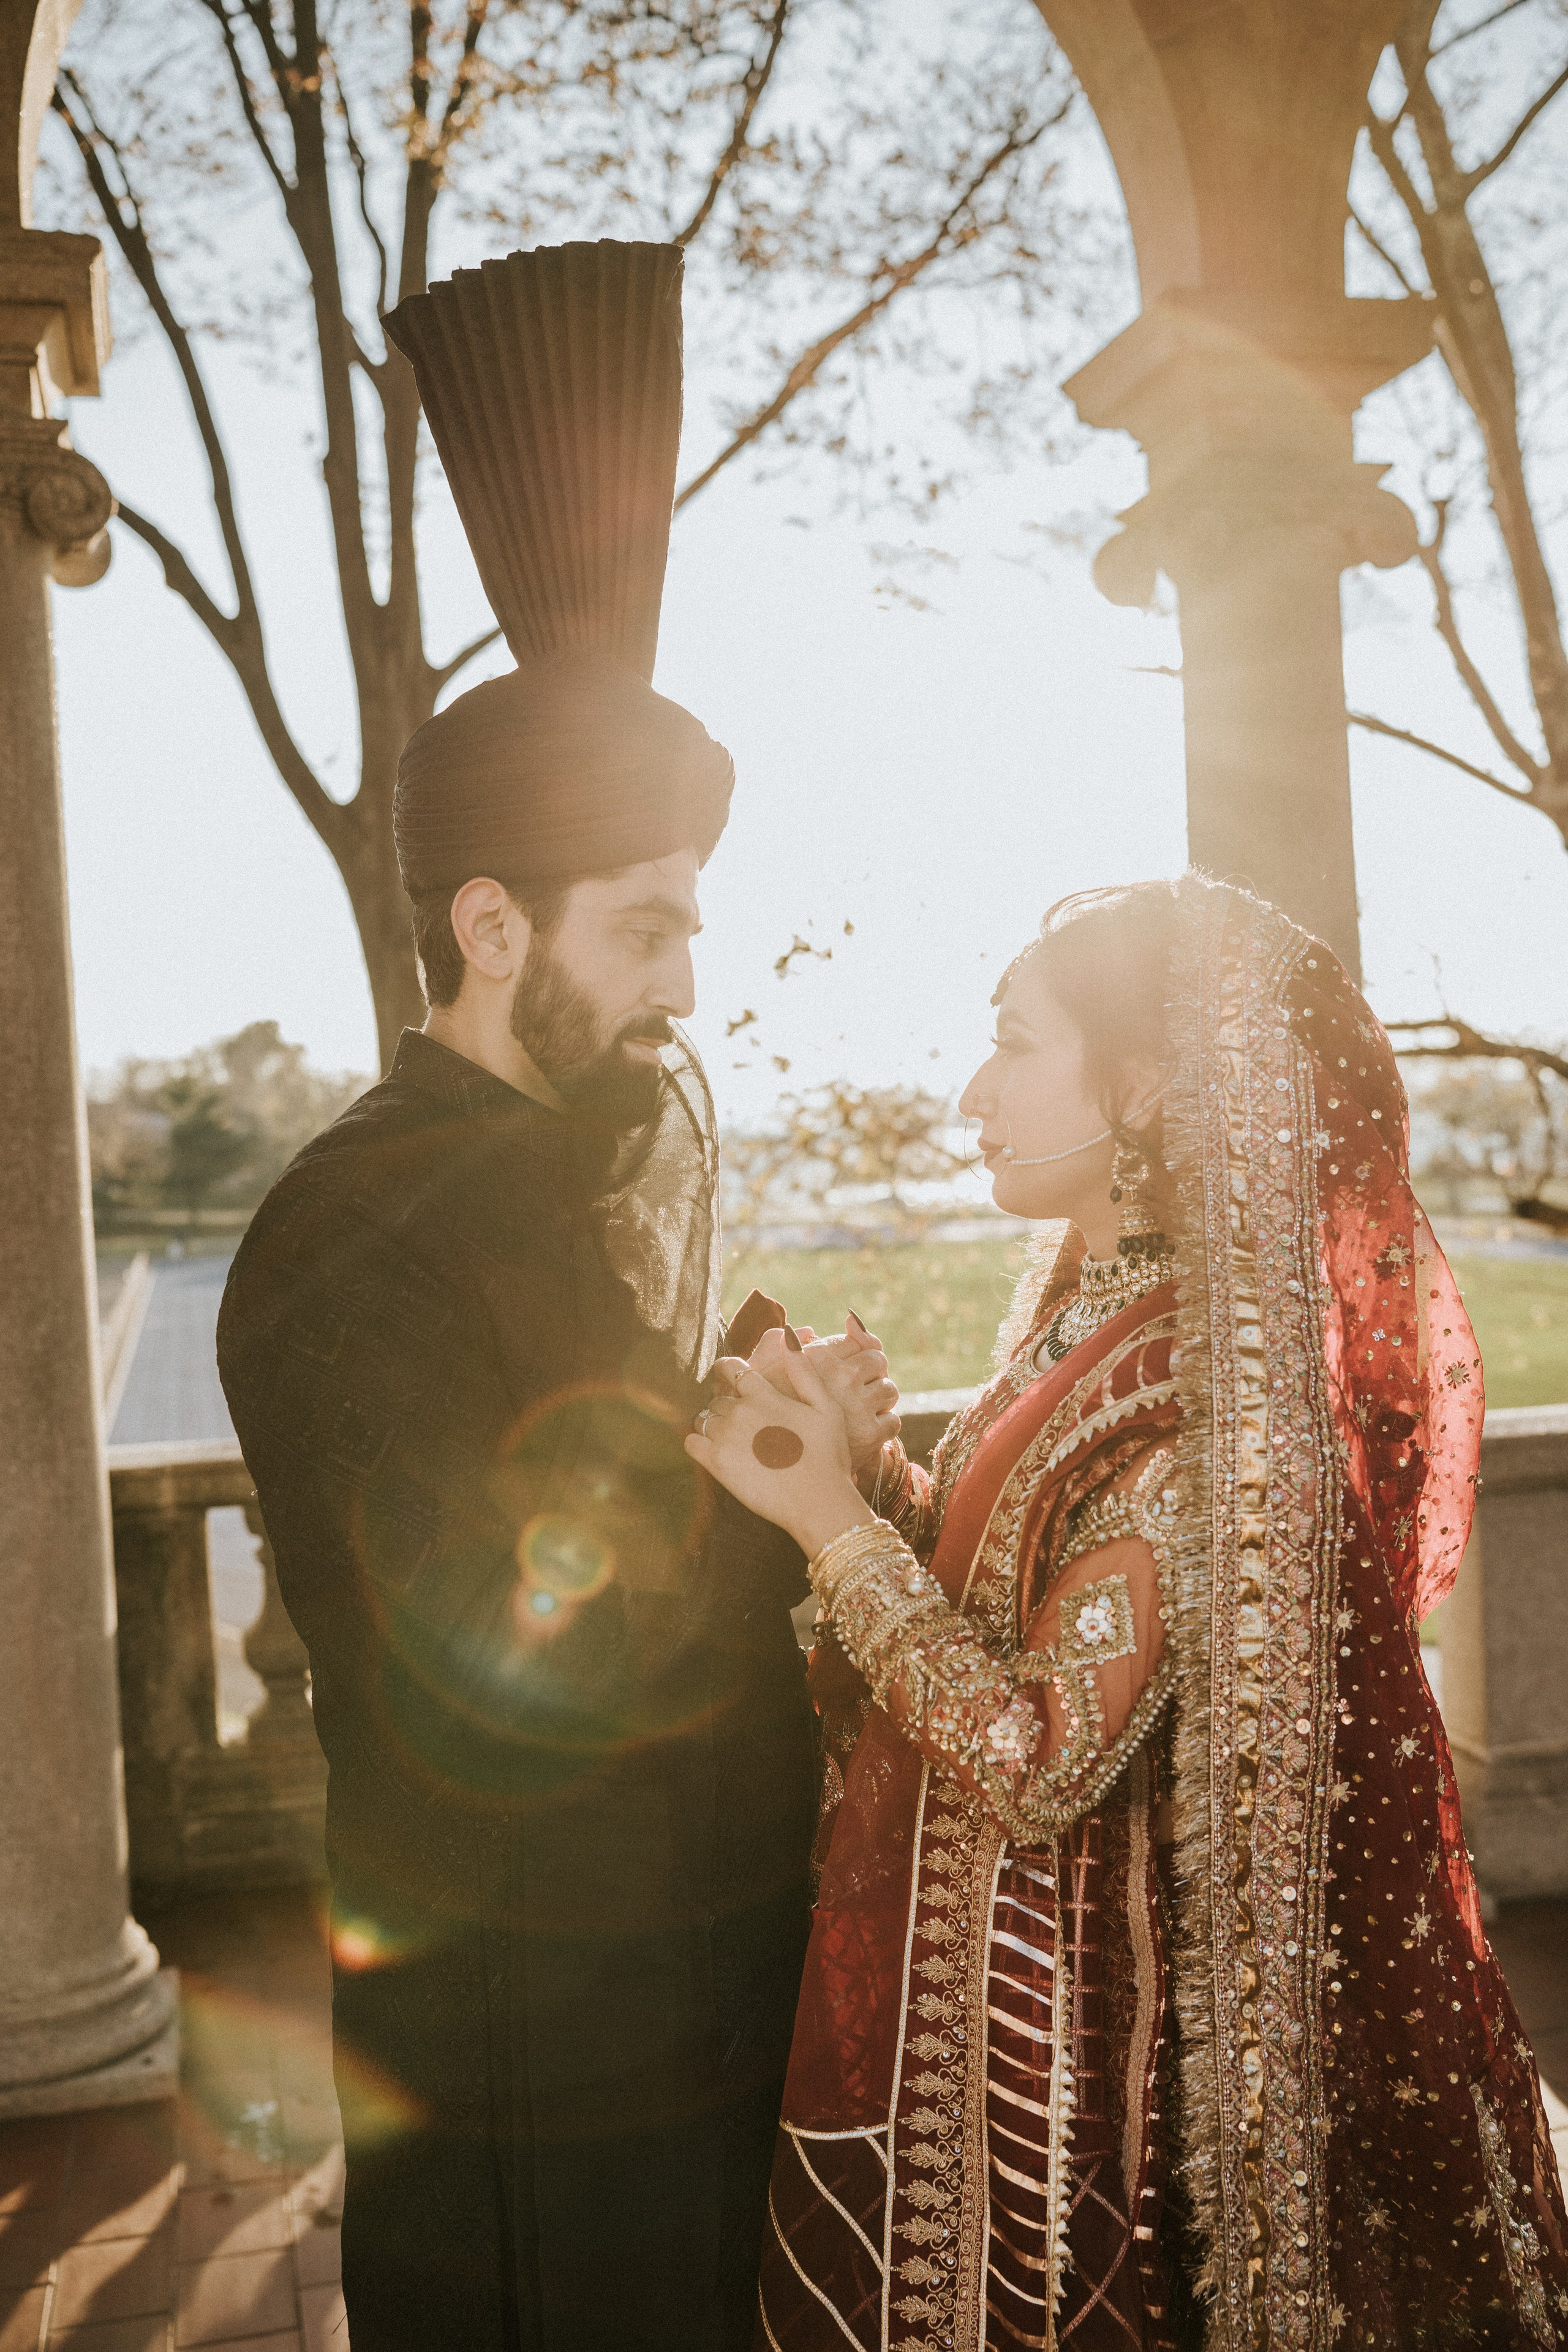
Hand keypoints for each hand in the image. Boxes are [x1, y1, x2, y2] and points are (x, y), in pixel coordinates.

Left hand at [686, 1349, 874, 1558]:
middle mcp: (740, 1411)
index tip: (731, 1379)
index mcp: (764, 1393)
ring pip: (704, 1418)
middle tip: (742, 1421)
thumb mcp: (826, 1406)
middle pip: (717, 1397)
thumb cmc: (828, 1455)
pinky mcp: (716, 1464)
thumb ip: (803, 1370)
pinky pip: (691, 1442)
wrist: (818, 1502)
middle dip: (726, 1404)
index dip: (729, 1372)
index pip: (731, 1368)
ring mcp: (725, 1437)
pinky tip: (714, 1450)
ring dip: (713, 1423)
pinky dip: (698, 1442)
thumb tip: (788, 1336)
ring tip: (733, 1438)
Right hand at [746, 1319, 900, 1484]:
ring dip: (880, 1399)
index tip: (849, 1367)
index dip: (856, 1352)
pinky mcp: (872, 1434)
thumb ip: (778, 1345)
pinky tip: (865, 1432)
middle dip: (873, 1371)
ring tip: (861, 1411)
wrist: (780, 1474)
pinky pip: (893, 1420)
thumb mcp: (761, 1375)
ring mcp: (858, 1405)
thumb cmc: (764, 1421)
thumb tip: (808, 1331)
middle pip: (878, 1359)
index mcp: (817, 1358)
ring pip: (889, 1389)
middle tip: (859, 1388)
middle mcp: (841, 1377)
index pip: (857, 1339)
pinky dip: (883, 1427)